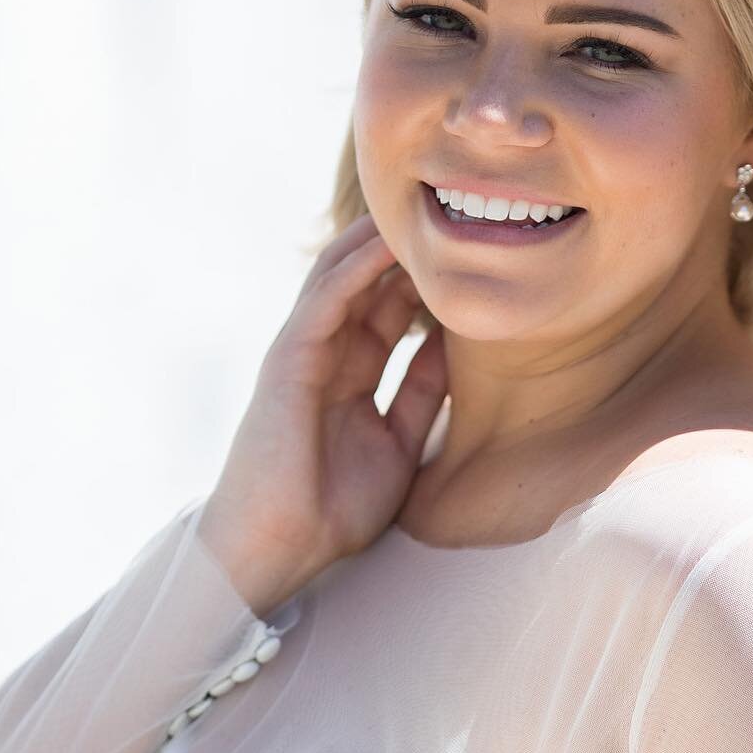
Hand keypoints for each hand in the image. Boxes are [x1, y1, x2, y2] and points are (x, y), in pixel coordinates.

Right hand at [198, 212, 446, 614]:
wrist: (280, 548)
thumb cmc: (332, 511)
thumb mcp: (399, 446)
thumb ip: (423, 396)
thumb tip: (458, 348)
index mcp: (348, 378)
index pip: (388, 314)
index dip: (425, 283)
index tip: (472, 256)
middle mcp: (324, 357)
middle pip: (368, 285)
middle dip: (407, 251)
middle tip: (455, 213)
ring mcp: (302, 353)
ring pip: (342, 278)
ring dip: (379, 242)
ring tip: (424, 205)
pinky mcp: (288, 358)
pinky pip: (326, 300)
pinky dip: (357, 268)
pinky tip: (390, 243)